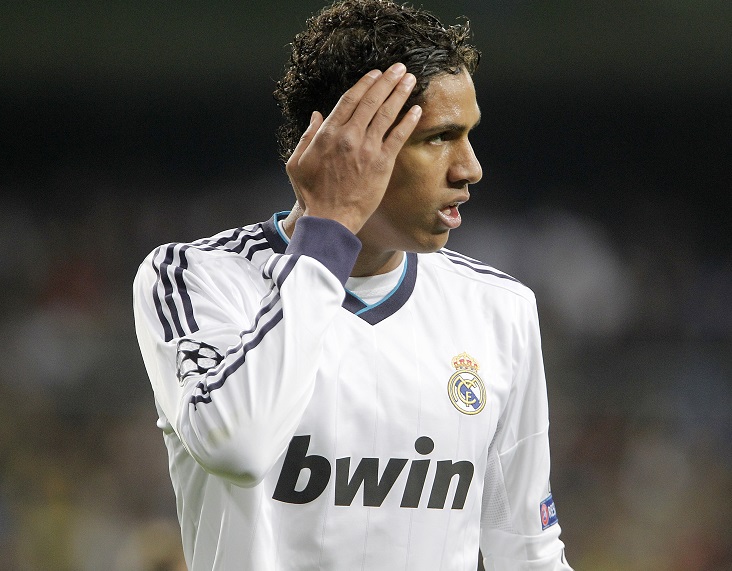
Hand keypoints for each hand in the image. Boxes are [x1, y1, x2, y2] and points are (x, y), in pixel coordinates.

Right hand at [285, 63, 421, 234]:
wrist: (330, 219)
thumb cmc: (312, 194)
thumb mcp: (297, 163)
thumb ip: (306, 137)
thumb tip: (316, 115)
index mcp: (327, 133)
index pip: (350, 99)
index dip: (365, 84)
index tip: (376, 74)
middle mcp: (348, 136)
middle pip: (371, 100)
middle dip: (387, 81)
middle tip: (398, 68)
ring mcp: (367, 149)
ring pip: (386, 113)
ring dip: (400, 93)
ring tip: (409, 79)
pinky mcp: (382, 163)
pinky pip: (398, 136)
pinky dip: (408, 121)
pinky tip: (417, 109)